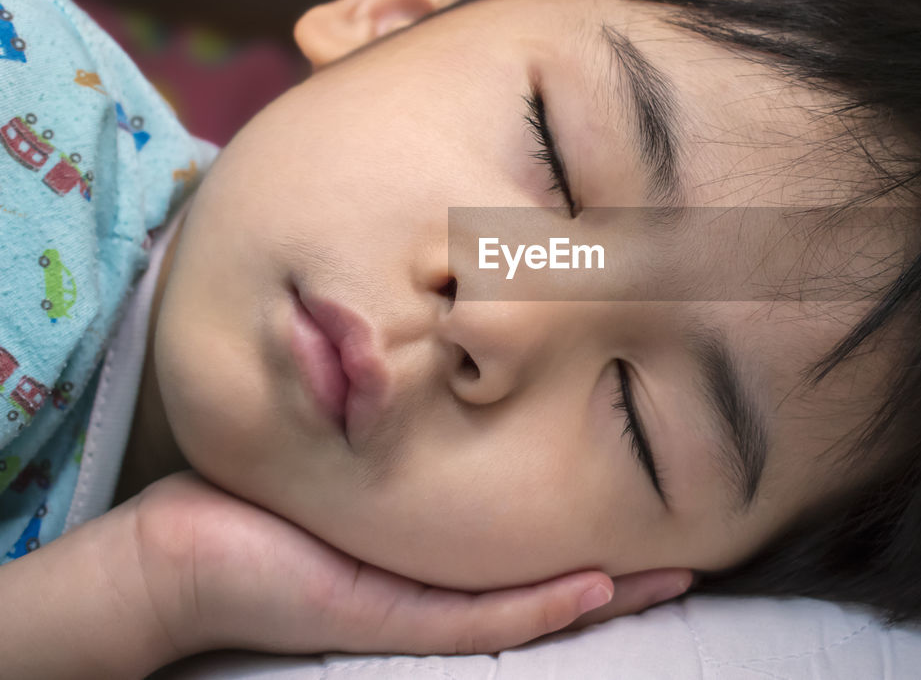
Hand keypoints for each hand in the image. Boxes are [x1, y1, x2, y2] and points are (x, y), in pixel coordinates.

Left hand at [127, 471, 692, 657]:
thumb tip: (422, 353)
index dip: (590, 538)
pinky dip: (540, 606)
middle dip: (621, 576)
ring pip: (531, 610)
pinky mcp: (386, 616)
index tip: (643, 509)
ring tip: (670, 576)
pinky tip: (594, 588)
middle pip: (546, 586)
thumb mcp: (338, 448)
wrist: (177, 554)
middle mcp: (434, 588)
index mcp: (428, 553)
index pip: (525, 550)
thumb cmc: (254, 500)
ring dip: (606, 596)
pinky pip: (477, 620)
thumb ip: (386, 415)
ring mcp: (416, 608)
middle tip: (689, 557)